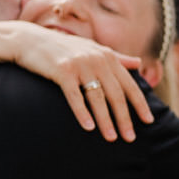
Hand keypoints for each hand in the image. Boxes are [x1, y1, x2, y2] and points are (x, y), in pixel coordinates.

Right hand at [0, 21, 152, 141]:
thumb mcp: (92, 49)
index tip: (149, 121)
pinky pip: (75, 96)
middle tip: (130, 137)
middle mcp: (97, 60)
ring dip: (106, 120)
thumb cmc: (64, 48)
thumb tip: (139, 63)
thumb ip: (117, 57)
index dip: (140, 104)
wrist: (30, 39)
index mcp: (107, 56)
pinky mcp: (62, 71)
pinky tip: (88, 127)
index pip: (129, 84)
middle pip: (116, 94)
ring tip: (111, 138)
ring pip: (98, 97)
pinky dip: (82, 112)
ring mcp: (80, 64)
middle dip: (124, 118)